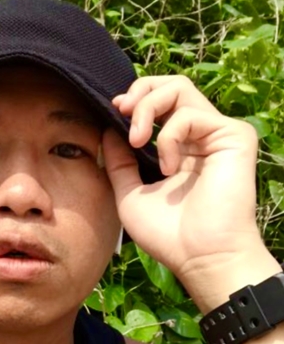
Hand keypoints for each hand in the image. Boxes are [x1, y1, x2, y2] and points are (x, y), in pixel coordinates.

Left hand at [103, 75, 277, 308]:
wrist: (199, 258)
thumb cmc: (167, 233)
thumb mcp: (130, 192)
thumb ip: (118, 161)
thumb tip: (108, 129)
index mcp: (178, 146)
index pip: (158, 103)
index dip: (134, 99)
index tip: (114, 110)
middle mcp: (198, 136)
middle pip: (170, 85)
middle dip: (139, 91)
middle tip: (122, 110)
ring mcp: (217, 134)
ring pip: (180, 88)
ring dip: (147, 109)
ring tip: (138, 141)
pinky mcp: (234, 136)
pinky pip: (191, 115)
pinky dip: (169, 137)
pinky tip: (170, 168)